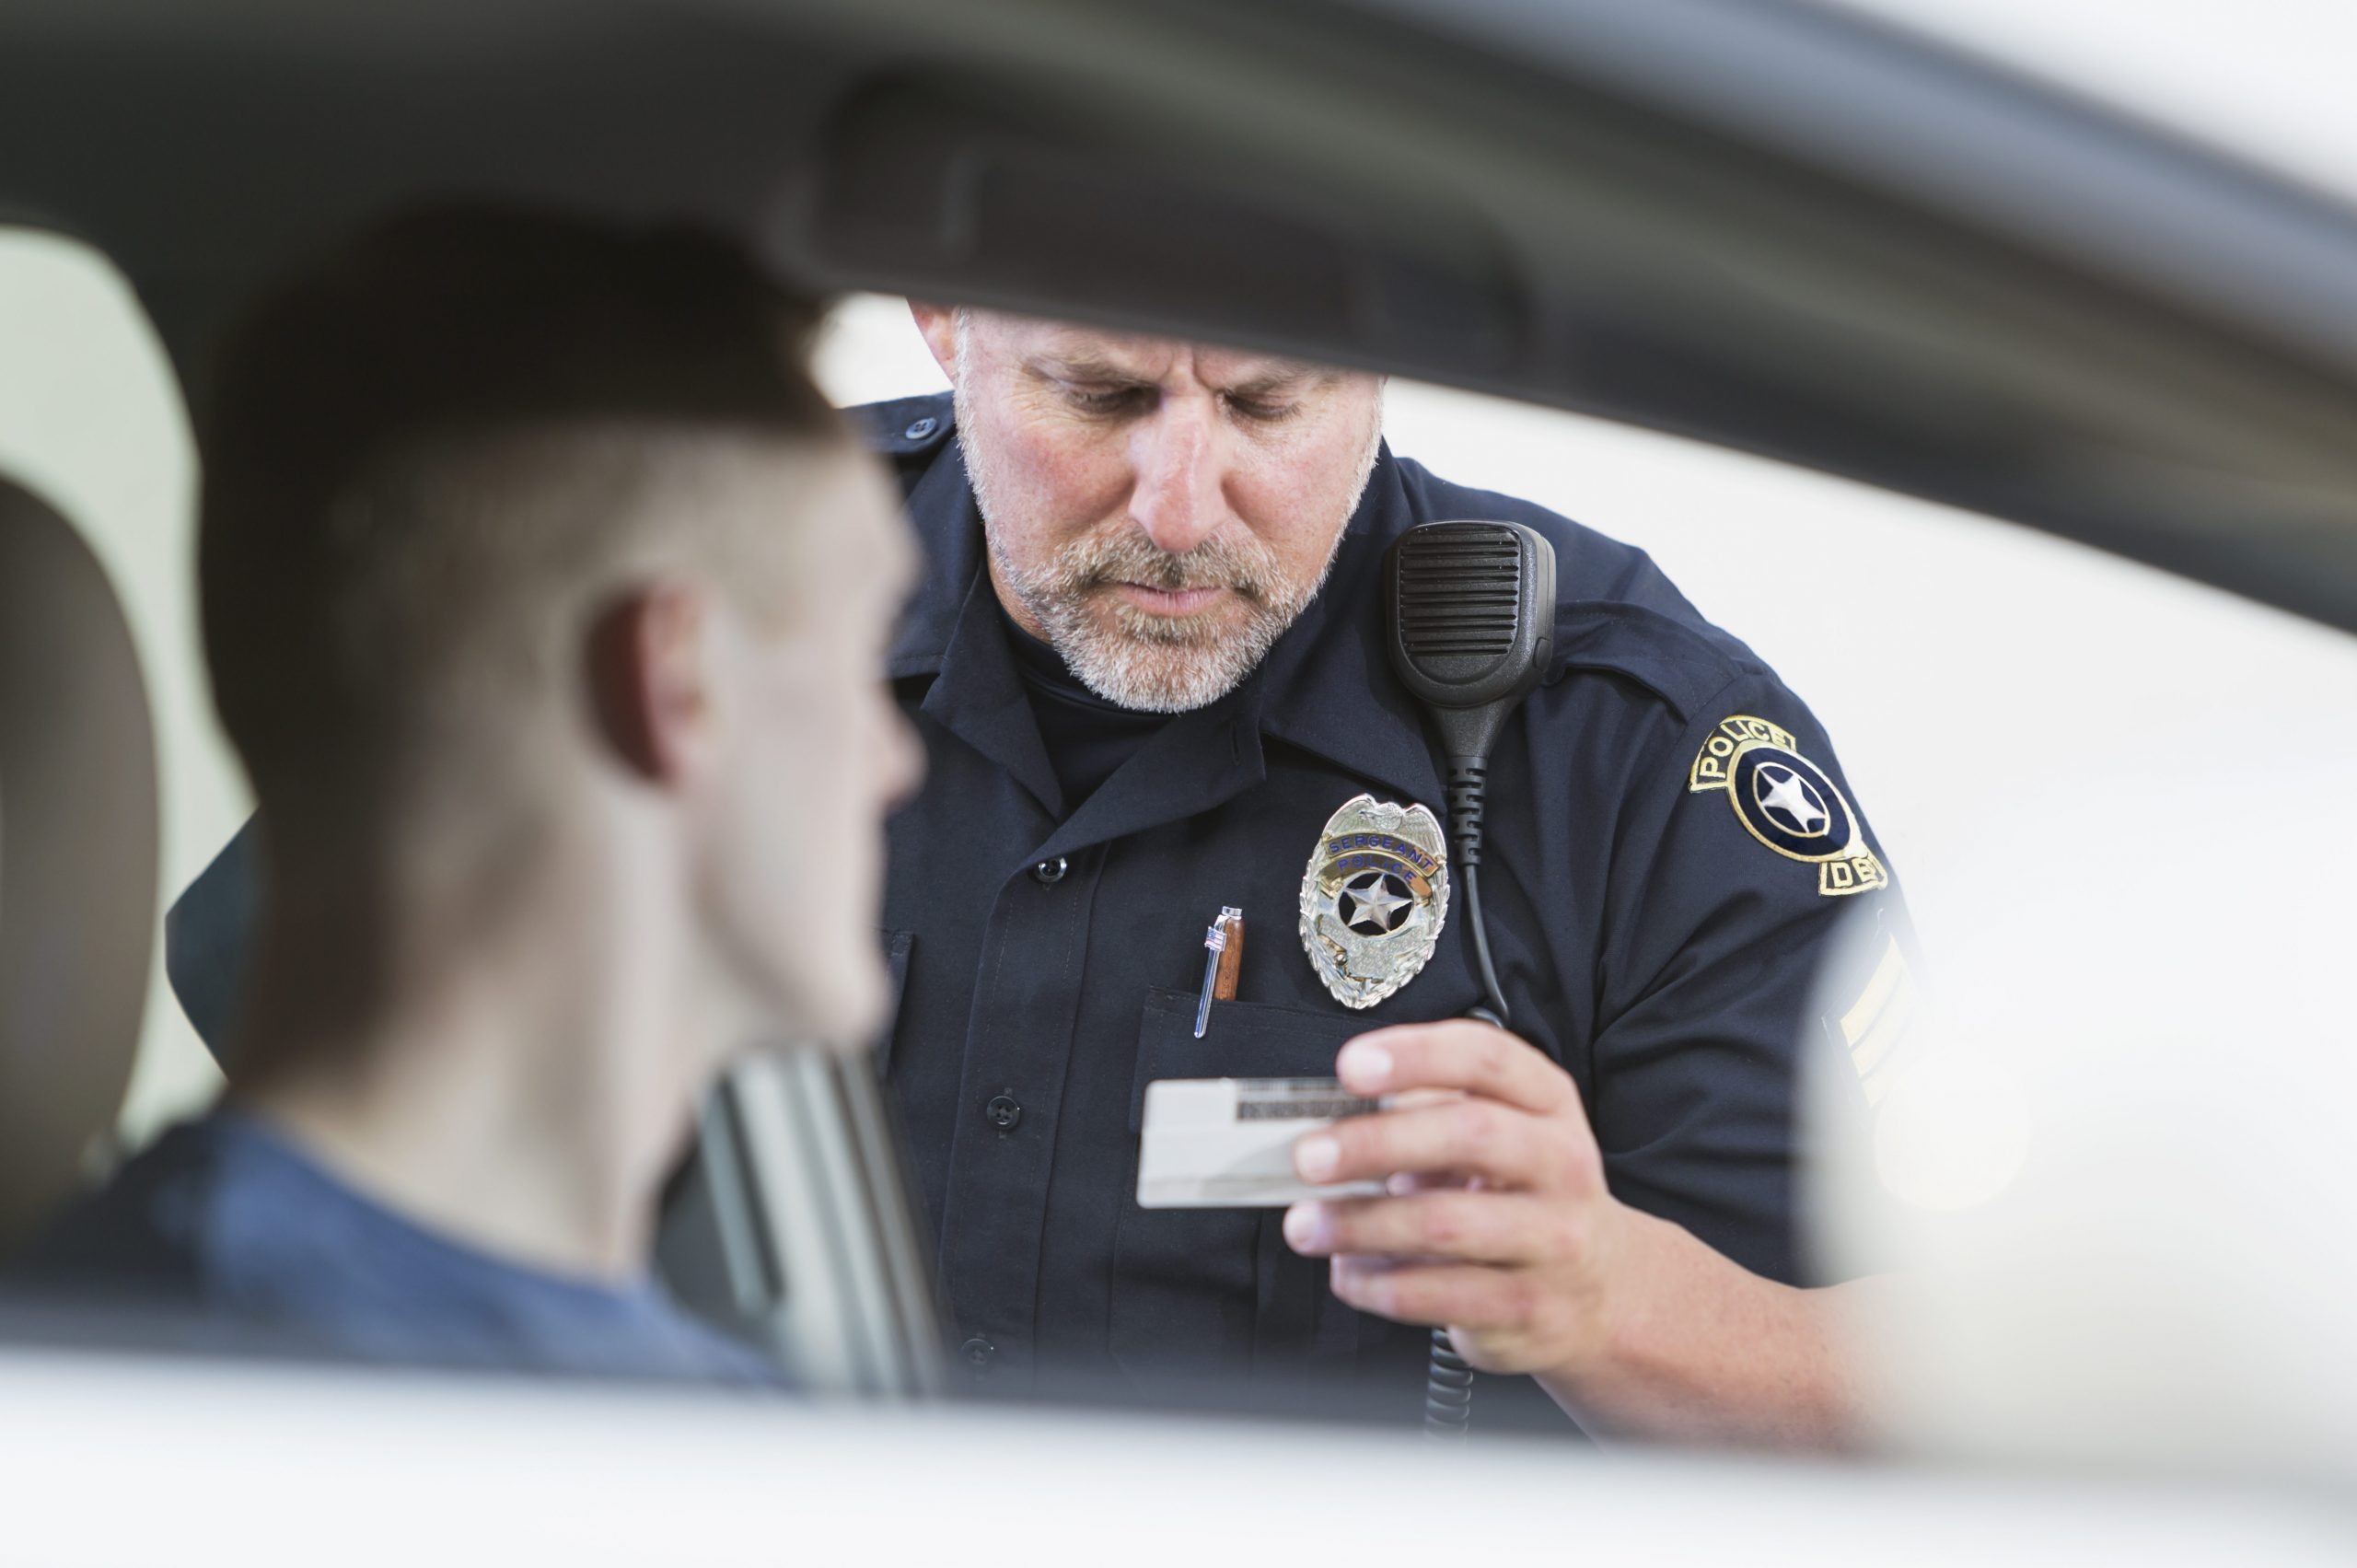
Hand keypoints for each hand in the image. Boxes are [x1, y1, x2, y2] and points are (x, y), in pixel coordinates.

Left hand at [1283, 1019, 1626, 1377]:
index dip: (1416, 1056)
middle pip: (1469, 1135)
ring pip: (1445, 1225)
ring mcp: (1552, 1239)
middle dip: (1377, 1143)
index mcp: (1546, 1103)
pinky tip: (1347, 1272)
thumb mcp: (1498, 1134)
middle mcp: (1560, 1163)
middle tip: (1310, 1157)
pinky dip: (1378, 1284)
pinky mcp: (1529, 1307)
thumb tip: (1327, 1116)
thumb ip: (1424, 1112)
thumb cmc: (1523, 1196)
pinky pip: (1439, 1295)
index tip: (1349, 1066)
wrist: (1601, 1292)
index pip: (1487, 1059)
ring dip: (1359, 1225)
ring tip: (1305, 1224)